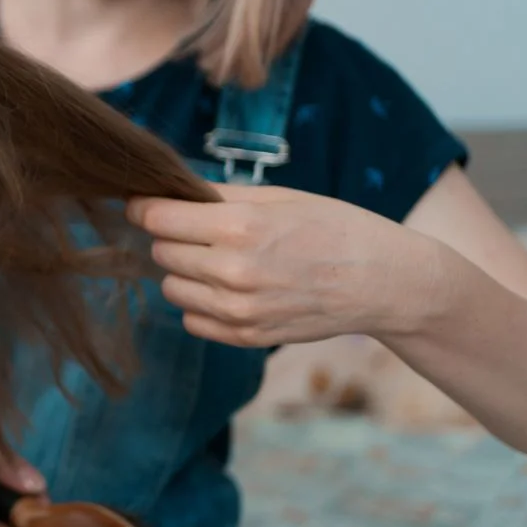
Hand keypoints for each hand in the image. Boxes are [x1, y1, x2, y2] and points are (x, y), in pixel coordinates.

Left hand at [127, 183, 430, 345]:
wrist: (383, 283)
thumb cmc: (335, 228)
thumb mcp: (280, 197)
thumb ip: (219, 196)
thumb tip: (170, 188)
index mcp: (240, 228)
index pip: (158, 219)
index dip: (146, 208)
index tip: (144, 204)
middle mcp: (232, 273)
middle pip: (162, 252)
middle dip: (172, 237)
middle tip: (199, 230)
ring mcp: (238, 311)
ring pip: (171, 288)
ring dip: (184, 273)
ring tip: (218, 260)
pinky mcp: (246, 337)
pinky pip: (192, 320)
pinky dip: (201, 304)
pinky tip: (230, 288)